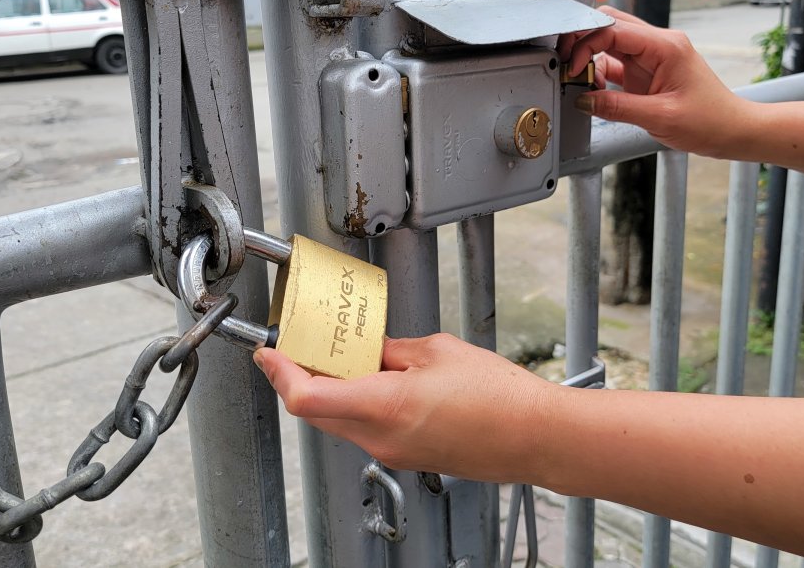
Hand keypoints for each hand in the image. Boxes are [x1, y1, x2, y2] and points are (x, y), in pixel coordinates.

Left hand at [254, 333, 559, 482]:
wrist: (534, 437)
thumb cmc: (499, 398)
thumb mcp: (437, 352)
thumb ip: (392, 350)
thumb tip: (368, 348)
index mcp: (384, 406)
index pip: (305, 397)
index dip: (279, 373)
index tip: (268, 353)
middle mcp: (380, 438)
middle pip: (314, 410)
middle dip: (300, 377)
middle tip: (302, 346)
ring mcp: (392, 452)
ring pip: (338, 420)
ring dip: (330, 390)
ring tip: (345, 356)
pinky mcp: (406, 457)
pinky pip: (364, 429)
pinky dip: (356, 403)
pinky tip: (375, 379)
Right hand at [557, 5, 755, 158]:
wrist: (732, 131)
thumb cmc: (710, 121)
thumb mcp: (659, 117)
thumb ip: (616, 107)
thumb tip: (584, 100)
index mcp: (665, 46)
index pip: (614, 29)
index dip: (586, 43)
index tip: (573, 67)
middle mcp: (658, 44)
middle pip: (610, 24)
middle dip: (583, 40)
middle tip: (567, 64)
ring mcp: (652, 57)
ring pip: (610, 42)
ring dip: (591, 58)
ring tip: (581, 82)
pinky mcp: (647, 72)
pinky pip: (616, 63)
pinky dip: (600, 73)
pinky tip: (594, 90)